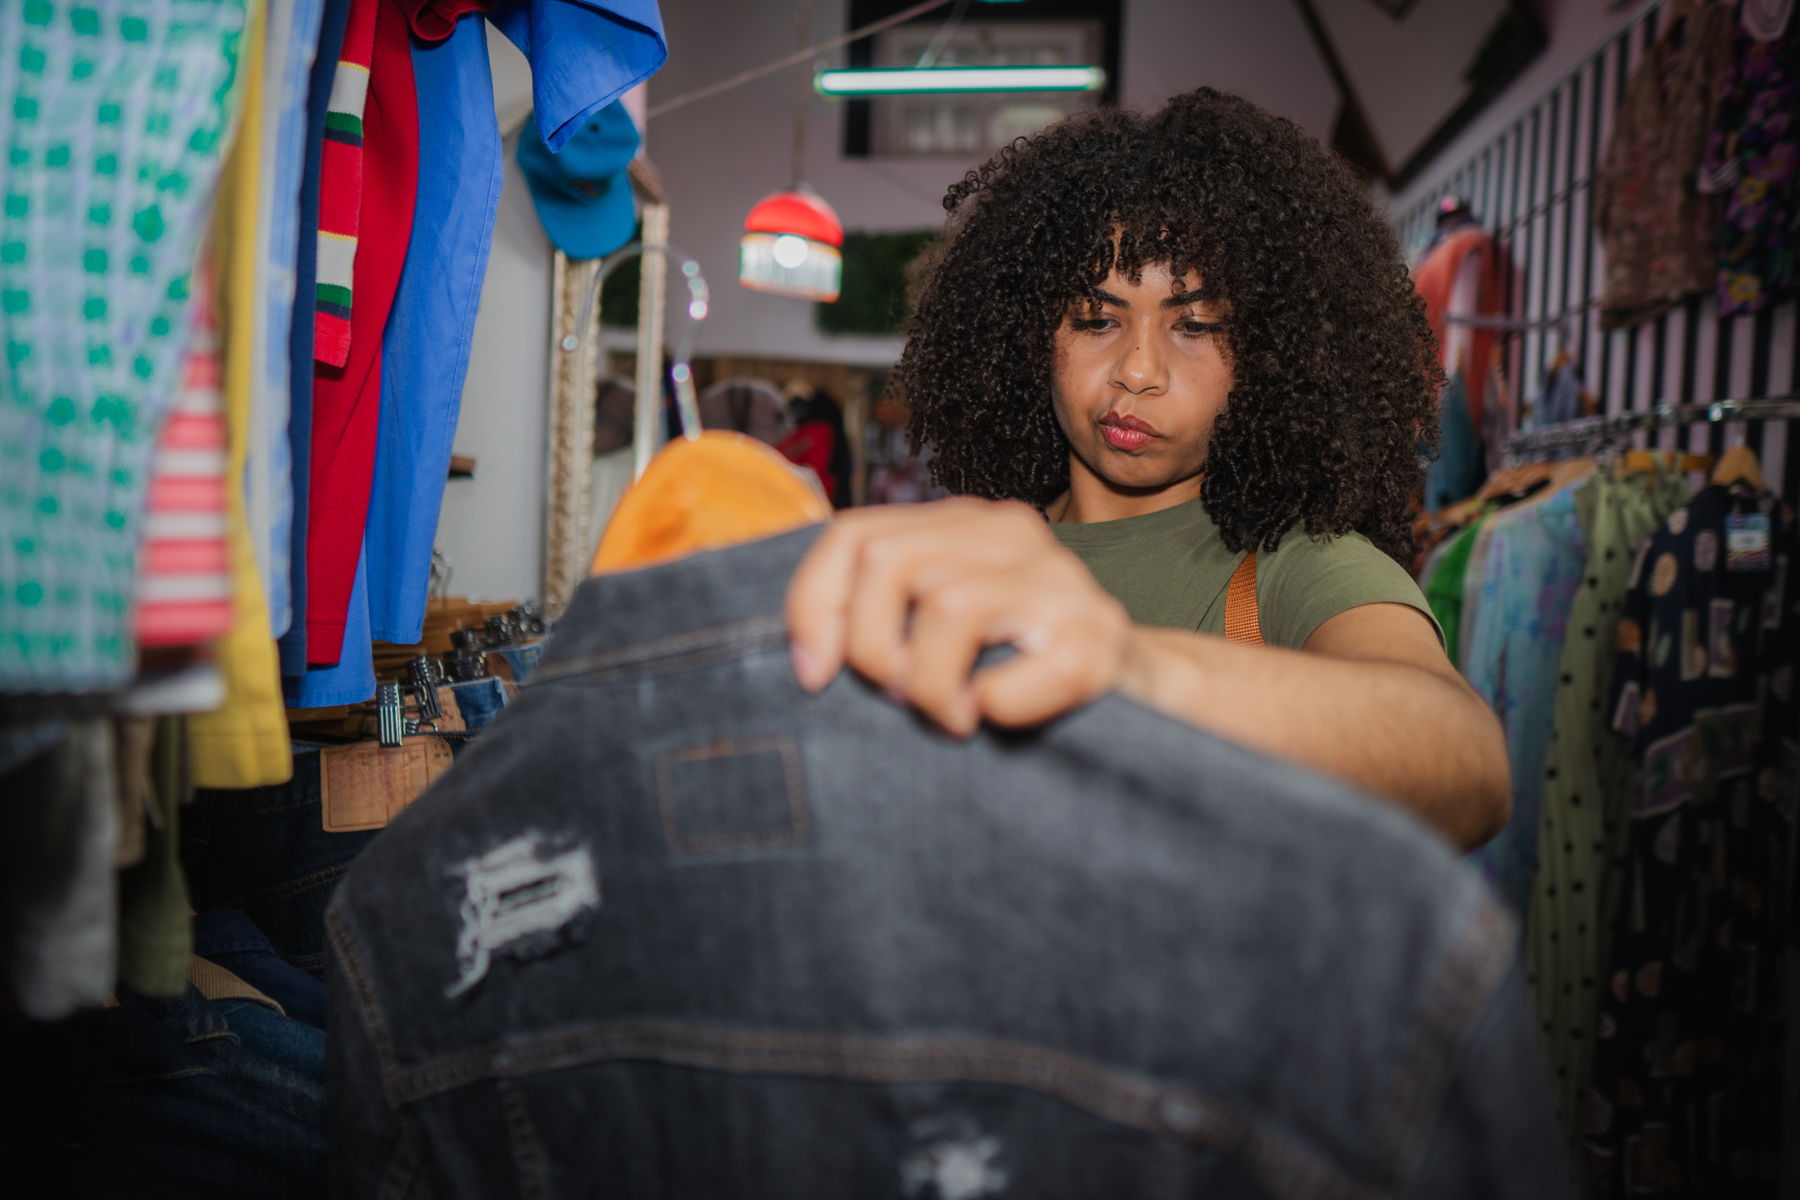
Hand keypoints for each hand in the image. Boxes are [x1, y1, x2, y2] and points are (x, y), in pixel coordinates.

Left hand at [784, 498, 1138, 735]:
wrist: (1143, 691)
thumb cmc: (1022, 666)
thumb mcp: (946, 625)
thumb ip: (885, 612)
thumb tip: (807, 655)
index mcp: (965, 524)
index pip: (854, 534)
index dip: (813, 605)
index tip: (813, 674)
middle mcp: (1012, 533)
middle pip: (887, 562)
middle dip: (868, 647)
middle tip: (896, 695)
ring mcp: (1060, 581)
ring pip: (943, 609)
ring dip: (926, 688)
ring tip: (948, 714)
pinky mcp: (1095, 640)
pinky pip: (1003, 678)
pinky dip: (987, 711)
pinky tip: (995, 716)